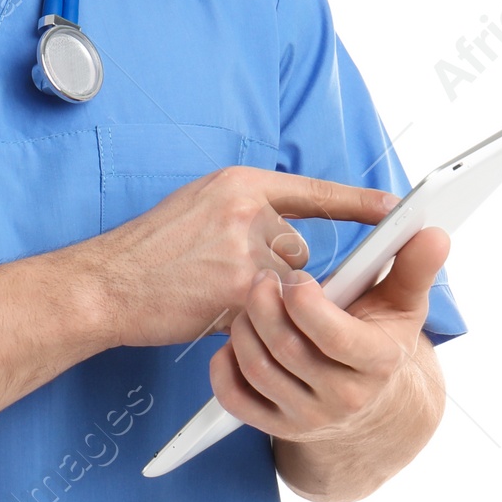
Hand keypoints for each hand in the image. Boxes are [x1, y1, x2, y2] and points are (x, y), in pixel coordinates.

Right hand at [88, 167, 399, 349]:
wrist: (106, 284)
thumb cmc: (147, 252)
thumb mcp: (197, 207)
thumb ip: (244, 215)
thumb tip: (286, 236)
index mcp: (237, 184)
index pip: (312, 191)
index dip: (356, 200)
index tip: (395, 207)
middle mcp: (246, 209)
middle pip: (296, 248)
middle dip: (272, 270)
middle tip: (219, 274)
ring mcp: (244, 249)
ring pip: (284, 284)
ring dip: (261, 297)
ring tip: (206, 289)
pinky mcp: (239, 289)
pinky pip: (268, 312)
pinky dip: (245, 317)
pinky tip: (205, 307)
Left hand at [208, 225, 450, 442]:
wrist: (368, 403)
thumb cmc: (379, 338)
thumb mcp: (403, 304)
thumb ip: (415, 267)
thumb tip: (434, 234)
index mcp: (376, 362)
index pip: (334, 336)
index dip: (306, 301)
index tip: (296, 276)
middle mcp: (342, 398)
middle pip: (287, 347)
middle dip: (265, 305)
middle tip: (261, 278)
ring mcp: (307, 417)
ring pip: (257, 367)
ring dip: (245, 326)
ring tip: (251, 301)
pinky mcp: (275, 426)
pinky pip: (234, 397)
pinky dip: (223, 364)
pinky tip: (235, 338)